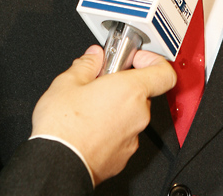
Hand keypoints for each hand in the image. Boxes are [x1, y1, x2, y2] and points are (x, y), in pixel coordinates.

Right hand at [31, 45, 175, 184]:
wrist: (57, 165)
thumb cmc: (63, 127)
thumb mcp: (68, 82)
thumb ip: (87, 64)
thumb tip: (94, 56)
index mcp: (131, 90)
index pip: (164, 72)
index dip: (153, 61)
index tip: (135, 59)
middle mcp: (138, 115)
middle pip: (142, 92)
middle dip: (123, 84)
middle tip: (101, 82)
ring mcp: (132, 137)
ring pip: (131, 114)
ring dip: (116, 106)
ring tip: (89, 106)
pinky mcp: (123, 156)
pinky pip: (123, 134)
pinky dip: (111, 127)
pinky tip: (89, 126)